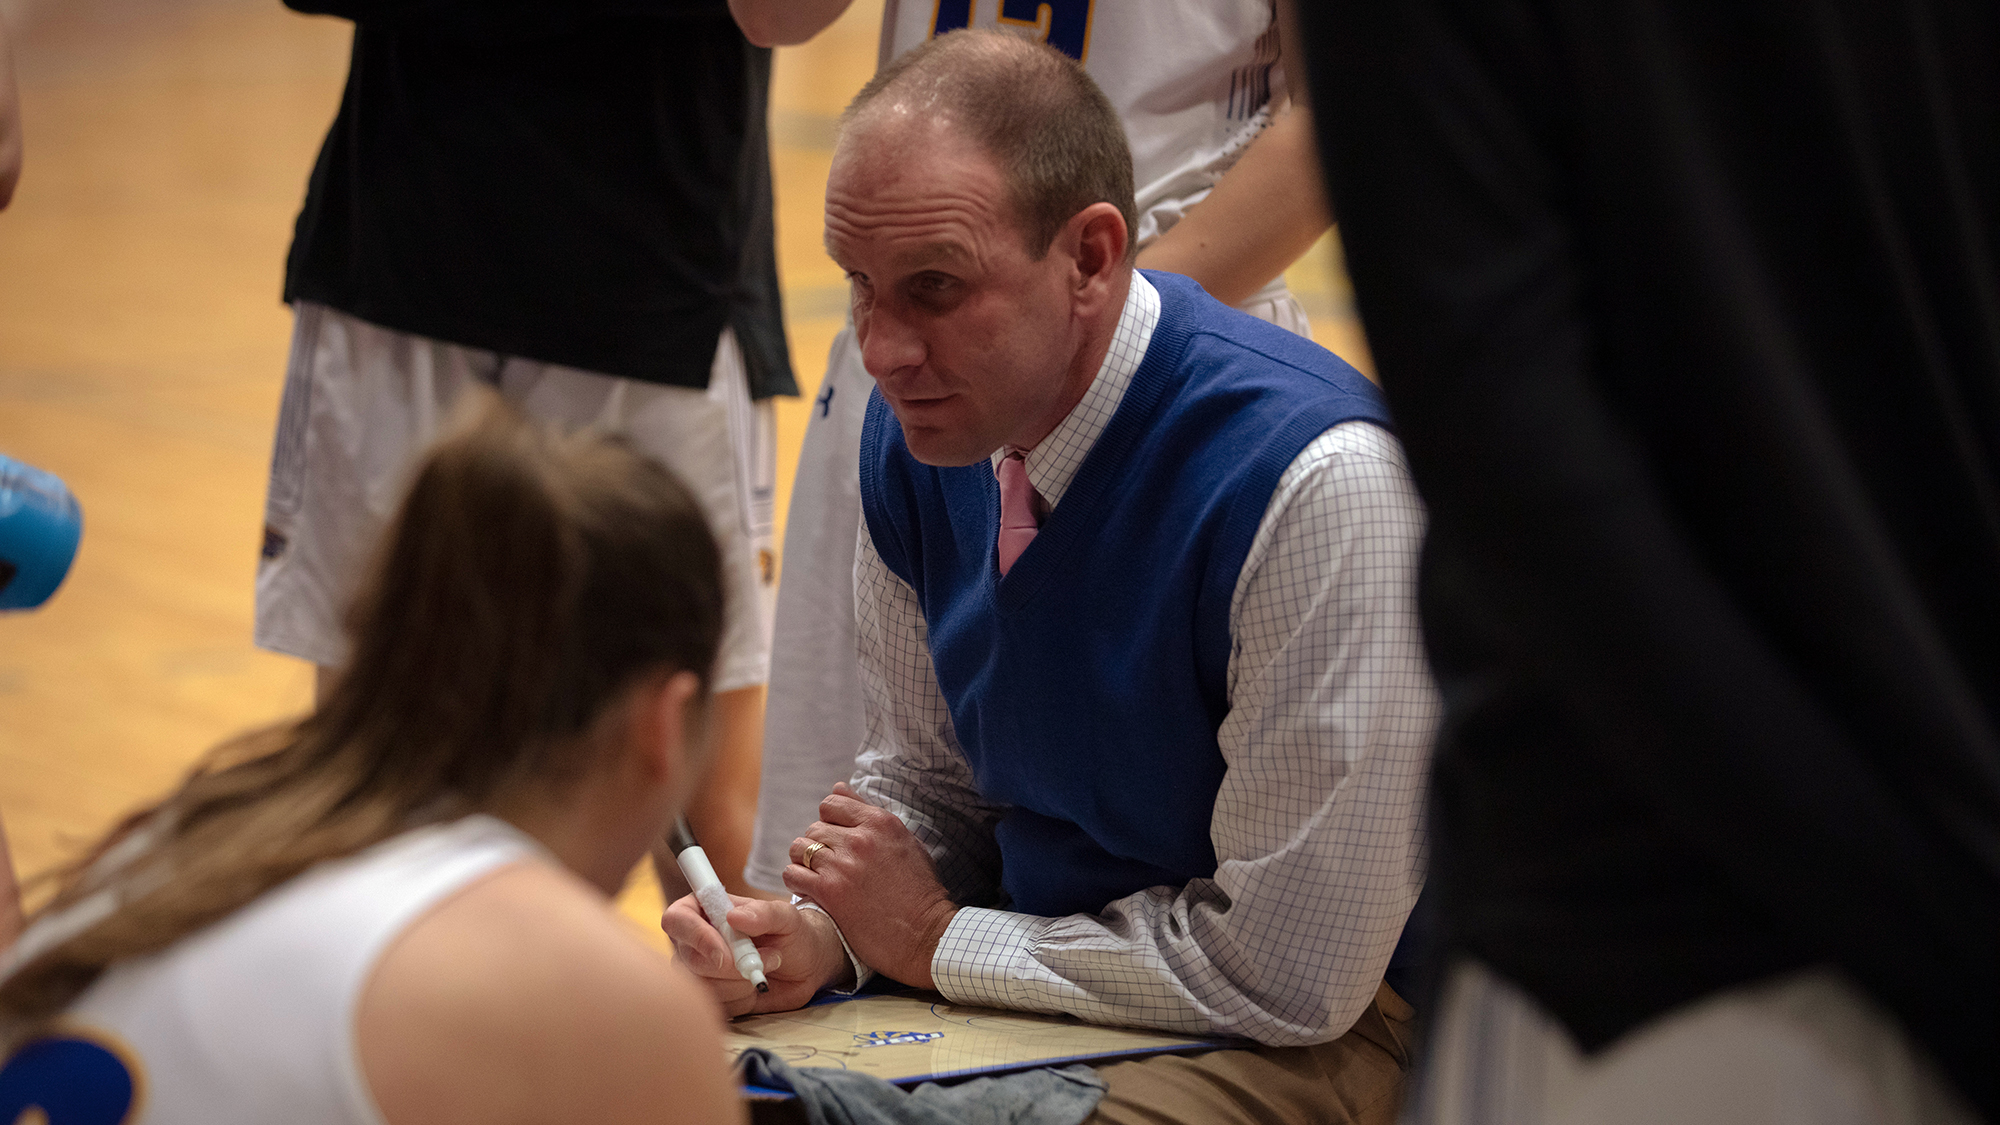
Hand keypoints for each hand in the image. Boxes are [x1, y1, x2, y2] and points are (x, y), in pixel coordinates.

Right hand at [661, 893, 848, 1016]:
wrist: (805, 966)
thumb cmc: (791, 933)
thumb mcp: (786, 917)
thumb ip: (764, 913)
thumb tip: (734, 918)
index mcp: (702, 910)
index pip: (676, 920)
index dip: (695, 937)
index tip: (724, 953)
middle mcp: (693, 941)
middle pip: (689, 960)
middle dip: (731, 967)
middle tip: (768, 958)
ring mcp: (699, 971)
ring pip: (703, 987)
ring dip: (741, 983)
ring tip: (766, 967)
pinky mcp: (711, 997)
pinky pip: (718, 1007)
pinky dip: (742, 999)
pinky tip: (755, 987)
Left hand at [784, 783, 957, 988]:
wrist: (926, 934)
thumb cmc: (920, 891)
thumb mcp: (904, 842)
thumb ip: (870, 814)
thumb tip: (839, 787)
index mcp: (880, 822)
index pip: (832, 803)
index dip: (829, 820)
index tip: (835, 838)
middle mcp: (860, 839)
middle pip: (814, 826)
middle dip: (818, 843)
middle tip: (828, 863)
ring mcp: (843, 865)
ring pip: (799, 847)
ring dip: (803, 861)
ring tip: (815, 875)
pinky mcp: (830, 892)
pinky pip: (793, 874)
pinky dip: (797, 881)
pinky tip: (809, 889)